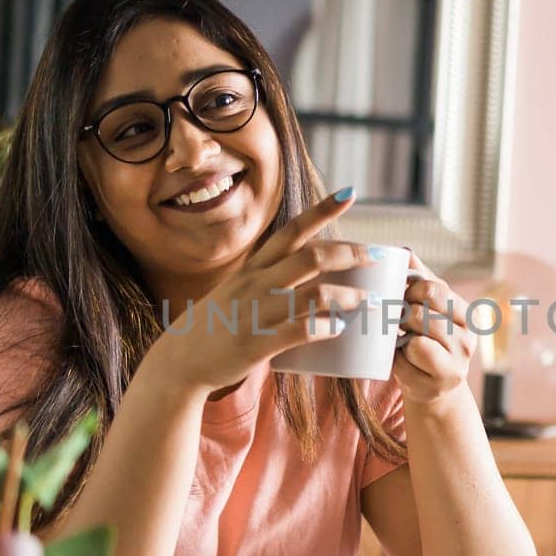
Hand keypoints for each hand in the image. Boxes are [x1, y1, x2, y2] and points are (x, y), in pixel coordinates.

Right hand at [147, 191, 381, 392]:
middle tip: (376, 255)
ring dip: (348, 296)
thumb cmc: (214, 327)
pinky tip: (339, 328)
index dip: (322, 210)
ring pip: (313, 295)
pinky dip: (325, 328)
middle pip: (311, 257)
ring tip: (370, 301)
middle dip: (349, 253)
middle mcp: (256, 284)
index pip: (292, 231)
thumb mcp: (236, 292)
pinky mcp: (258, 344)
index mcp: (252, 268)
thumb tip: (304, 276)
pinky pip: (300, 331)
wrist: (179, 362)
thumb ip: (266, 281)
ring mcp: (257, 313)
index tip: (350, 193)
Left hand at [392, 252, 477, 405]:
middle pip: (420, 313)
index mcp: (467, 315)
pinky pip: (406, 362)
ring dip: (400, 339)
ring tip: (403, 341)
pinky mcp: (438, 385)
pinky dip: (398, 360)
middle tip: (397, 320)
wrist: (431, 385)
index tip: (402, 296)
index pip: (435, 289)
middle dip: (401, 315)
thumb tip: (404, 252)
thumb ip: (419, 280)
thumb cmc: (425, 341)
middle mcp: (469, 340)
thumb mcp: (426, 309)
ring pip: (414, 338)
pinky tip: (404, 361)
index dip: (410, 289)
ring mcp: (457, 365)